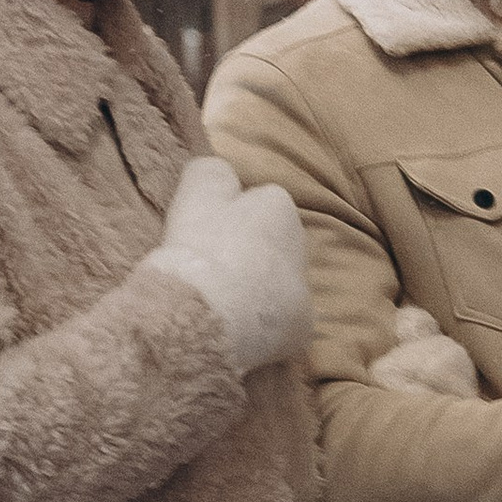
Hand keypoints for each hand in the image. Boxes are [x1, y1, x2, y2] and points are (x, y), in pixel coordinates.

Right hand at [144, 159, 311, 373]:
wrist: (206, 312)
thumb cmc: (199, 245)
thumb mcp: (197, 188)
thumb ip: (213, 172)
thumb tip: (224, 174)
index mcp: (279, 205)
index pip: (258, 204)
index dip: (230, 220)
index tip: (207, 237)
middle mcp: (301, 243)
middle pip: (274, 245)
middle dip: (252, 255)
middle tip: (214, 270)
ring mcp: (304, 290)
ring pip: (279, 285)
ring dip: (259, 290)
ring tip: (222, 302)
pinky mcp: (301, 329)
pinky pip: (281, 323)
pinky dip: (263, 326)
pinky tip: (235, 330)